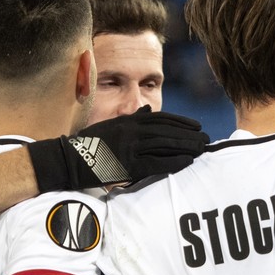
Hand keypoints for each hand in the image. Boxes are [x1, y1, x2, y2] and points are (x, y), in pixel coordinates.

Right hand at [27, 107, 208, 190]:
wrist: (68, 159)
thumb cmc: (89, 144)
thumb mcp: (110, 125)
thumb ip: (130, 119)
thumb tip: (146, 109)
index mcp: (128, 121)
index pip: (161, 119)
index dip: (181, 122)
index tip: (196, 126)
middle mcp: (131, 131)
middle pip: (167, 131)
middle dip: (189, 135)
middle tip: (206, 139)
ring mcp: (130, 148)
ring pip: (165, 145)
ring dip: (186, 147)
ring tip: (201, 150)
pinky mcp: (127, 165)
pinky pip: (156, 163)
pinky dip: (173, 162)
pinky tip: (187, 162)